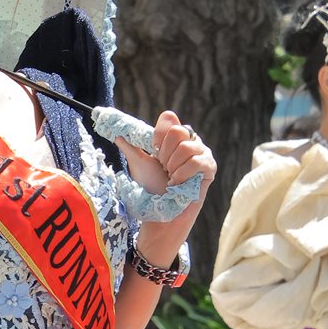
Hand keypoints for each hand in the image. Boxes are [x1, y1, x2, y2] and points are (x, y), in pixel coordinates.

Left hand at [115, 111, 215, 253]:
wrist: (161, 209)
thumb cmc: (152, 186)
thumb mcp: (139, 163)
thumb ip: (131, 148)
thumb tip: (117, 135)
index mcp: (175, 137)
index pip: (169, 119)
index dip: (158, 136)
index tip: (154, 151)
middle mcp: (190, 141)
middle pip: (177, 131)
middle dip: (165, 154)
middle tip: (164, 168)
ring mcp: (202, 153)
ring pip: (186, 147)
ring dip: (173, 167)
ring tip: (171, 178)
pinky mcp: (210, 167)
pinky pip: (197, 161)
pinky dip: (183, 174)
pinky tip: (178, 184)